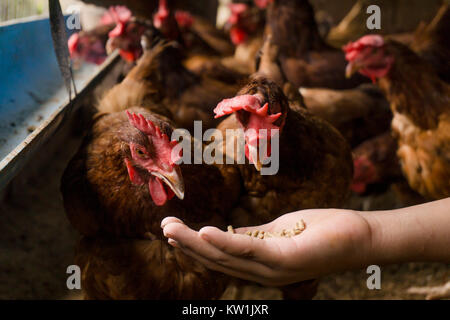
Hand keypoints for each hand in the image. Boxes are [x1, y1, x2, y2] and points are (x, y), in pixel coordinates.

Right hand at [161, 209, 372, 285]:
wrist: (361, 235)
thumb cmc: (321, 231)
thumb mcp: (278, 232)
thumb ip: (253, 235)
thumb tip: (226, 231)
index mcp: (259, 264)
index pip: (220, 257)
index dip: (193, 246)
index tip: (172, 230)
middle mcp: (262, 273)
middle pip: (216, 260)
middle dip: (186, 245)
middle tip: (163, 227)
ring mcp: (274, 269)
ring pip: (226, 257)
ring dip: (196, 244)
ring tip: (172, 229)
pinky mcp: (286, 259)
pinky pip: (249, 250)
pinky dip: (224, 242)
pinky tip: (204, 232)